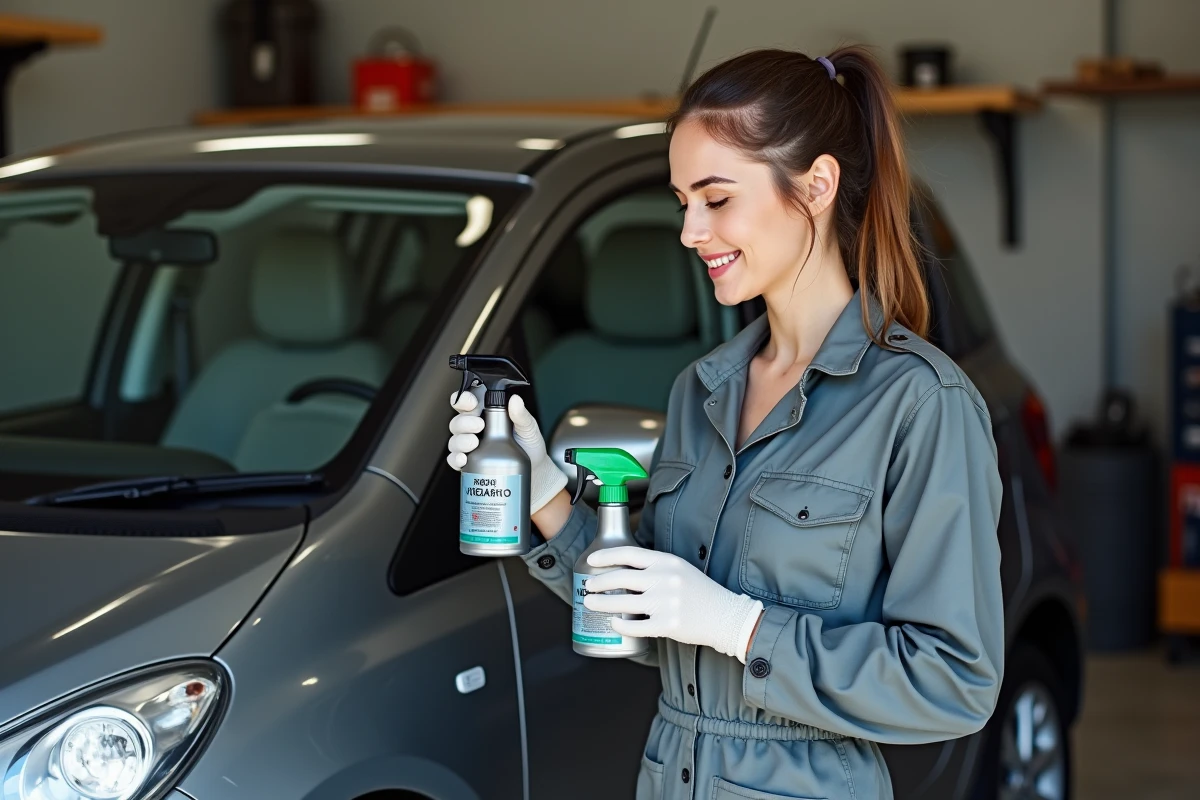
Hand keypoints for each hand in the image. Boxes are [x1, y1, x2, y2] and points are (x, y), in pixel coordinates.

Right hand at [447, 389, 567, 514]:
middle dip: (464, 422)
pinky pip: (454, 460)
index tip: (471, 403)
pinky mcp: (470, 465)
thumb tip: (515, 400)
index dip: (463, 400)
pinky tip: (463, 460)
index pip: (467, 403)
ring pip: (454, 440)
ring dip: (460, 440)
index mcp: (486, 415)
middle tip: (479, 425)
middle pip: (457, 422)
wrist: (535, 472)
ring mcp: (471, 447)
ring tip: (473, 443)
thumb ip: (521, 415)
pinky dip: (455, 459)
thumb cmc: (530, 446)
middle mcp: (475, 430)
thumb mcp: (529, 428)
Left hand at [582, 547, 764, 662]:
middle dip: (598, 582)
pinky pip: (636, 626)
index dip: (606, 556)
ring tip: (591, 604)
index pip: (629, 554)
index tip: (591, 561)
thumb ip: (655, 567)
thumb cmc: (700, 592)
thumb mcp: (679, 569)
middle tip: (588, 586)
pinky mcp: (668, 625)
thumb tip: (622, 568)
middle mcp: (665, 580)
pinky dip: (621, 625)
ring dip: (602, 603)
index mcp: (667, 562)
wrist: (725, 615)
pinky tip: (614, 623)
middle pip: (621, 578)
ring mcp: (666, 603)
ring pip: (623, 603)